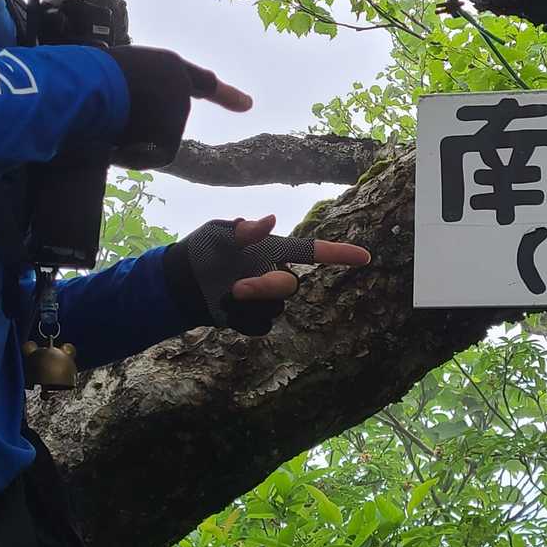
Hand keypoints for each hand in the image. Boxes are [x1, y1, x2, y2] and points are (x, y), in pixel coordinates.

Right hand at [109, 46, 252, 167]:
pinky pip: (153, 156)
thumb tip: (129, 118)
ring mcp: (178, 113)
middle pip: (164, 121)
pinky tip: (117, 141)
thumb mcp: (121, 71)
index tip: (248, 105)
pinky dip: (133, 156)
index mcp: (170, 67)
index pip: (203, 83)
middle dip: (141, 125)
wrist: (93, 85)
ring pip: (154, 139)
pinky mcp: (171, 138)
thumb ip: (139, 90)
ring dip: (131, 137)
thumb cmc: (95, 73)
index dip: (226, 95)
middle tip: (113, 110)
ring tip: (111, 117)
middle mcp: (180, 88)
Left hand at [163, 211, 372, 335]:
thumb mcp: (217, 234)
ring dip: (249, 305)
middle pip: (290, 286)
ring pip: (275, 309)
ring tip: (224, 296)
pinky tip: (225, 311)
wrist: (181, 283)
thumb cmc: (202, 251)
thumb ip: (243, 230)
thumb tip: (271, 220)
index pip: (311, 252)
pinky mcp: (253, 319)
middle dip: (266, 288)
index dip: (339, 254)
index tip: (364, 257)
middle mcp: (274, 273)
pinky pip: (261, 326)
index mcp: (272, 250)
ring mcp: (265, 299)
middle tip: (237, 287)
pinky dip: (242, 320)